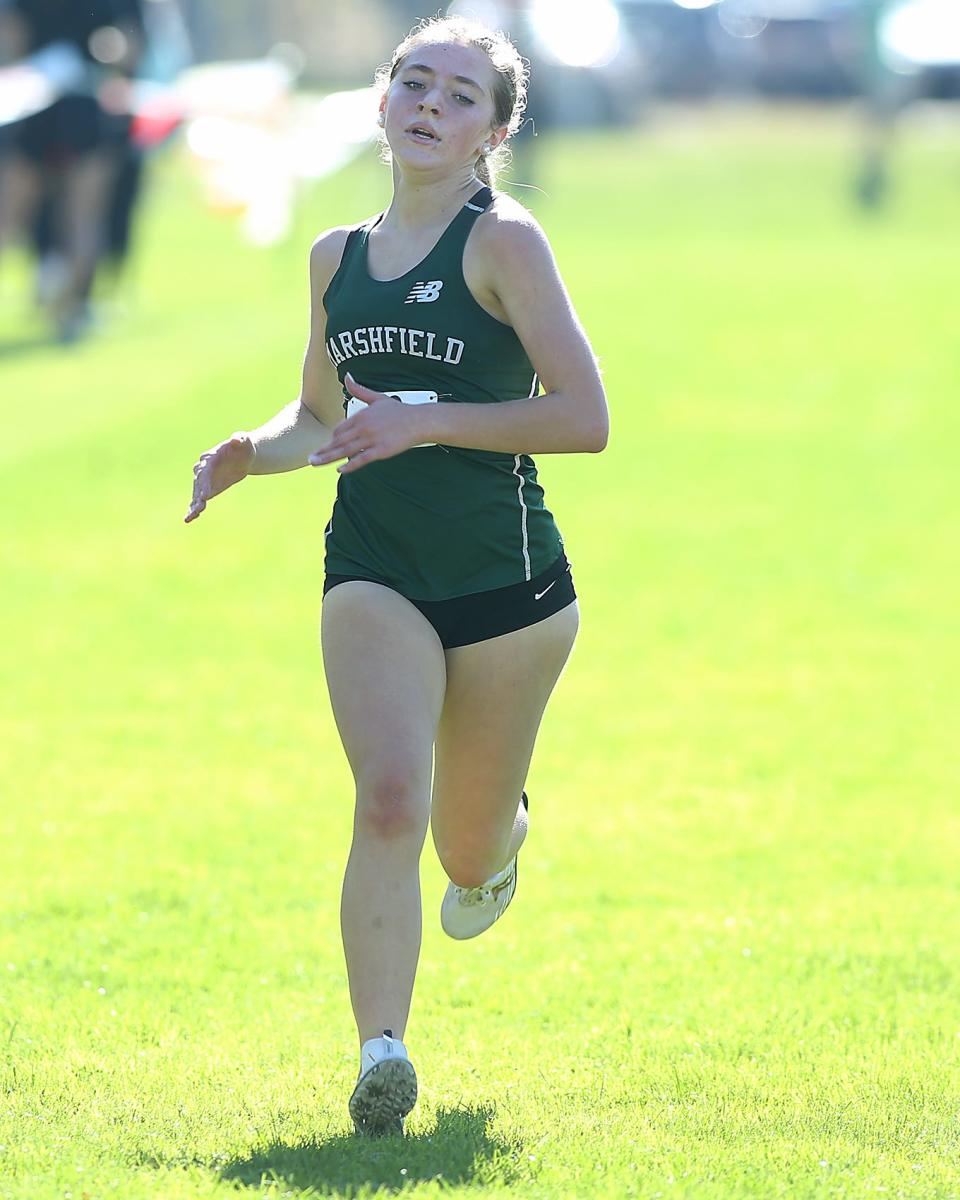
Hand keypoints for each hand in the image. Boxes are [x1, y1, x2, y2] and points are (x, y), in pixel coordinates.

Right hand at [184, 433, 254, 522]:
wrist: (242, 456)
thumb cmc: (243, 446)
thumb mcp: (244, 440)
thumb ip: (239, 439)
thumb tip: (236, 439)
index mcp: (210, 458)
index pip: (205, 470)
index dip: (204, 482)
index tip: (205, 494)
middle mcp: (203, 469)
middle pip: (198, 482)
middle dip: (199, 494)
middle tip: (199, 505)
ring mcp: (204, 480)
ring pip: (196, 493)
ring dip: (194, 504)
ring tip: (190, 516)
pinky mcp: (207, 489)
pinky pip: (199, 500)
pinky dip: (194, 508)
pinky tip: (189, 518)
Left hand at [308, 374, 425, 474]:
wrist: (418, 421)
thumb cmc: (399, 411)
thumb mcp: (377, 398)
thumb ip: (359, 390)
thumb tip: (347, 376)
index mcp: (361, 415)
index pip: (339, 429)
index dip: (332, 439)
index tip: (326, 447)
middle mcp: (363, 427)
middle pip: (337, 441)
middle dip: (323, 451)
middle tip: (310, 459)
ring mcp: (371, 439)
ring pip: (345, 450)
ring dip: (328, 458)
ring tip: (315, 464)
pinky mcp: (380, 451)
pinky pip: (362, 459)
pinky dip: (350, 465)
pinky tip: (340, 470)